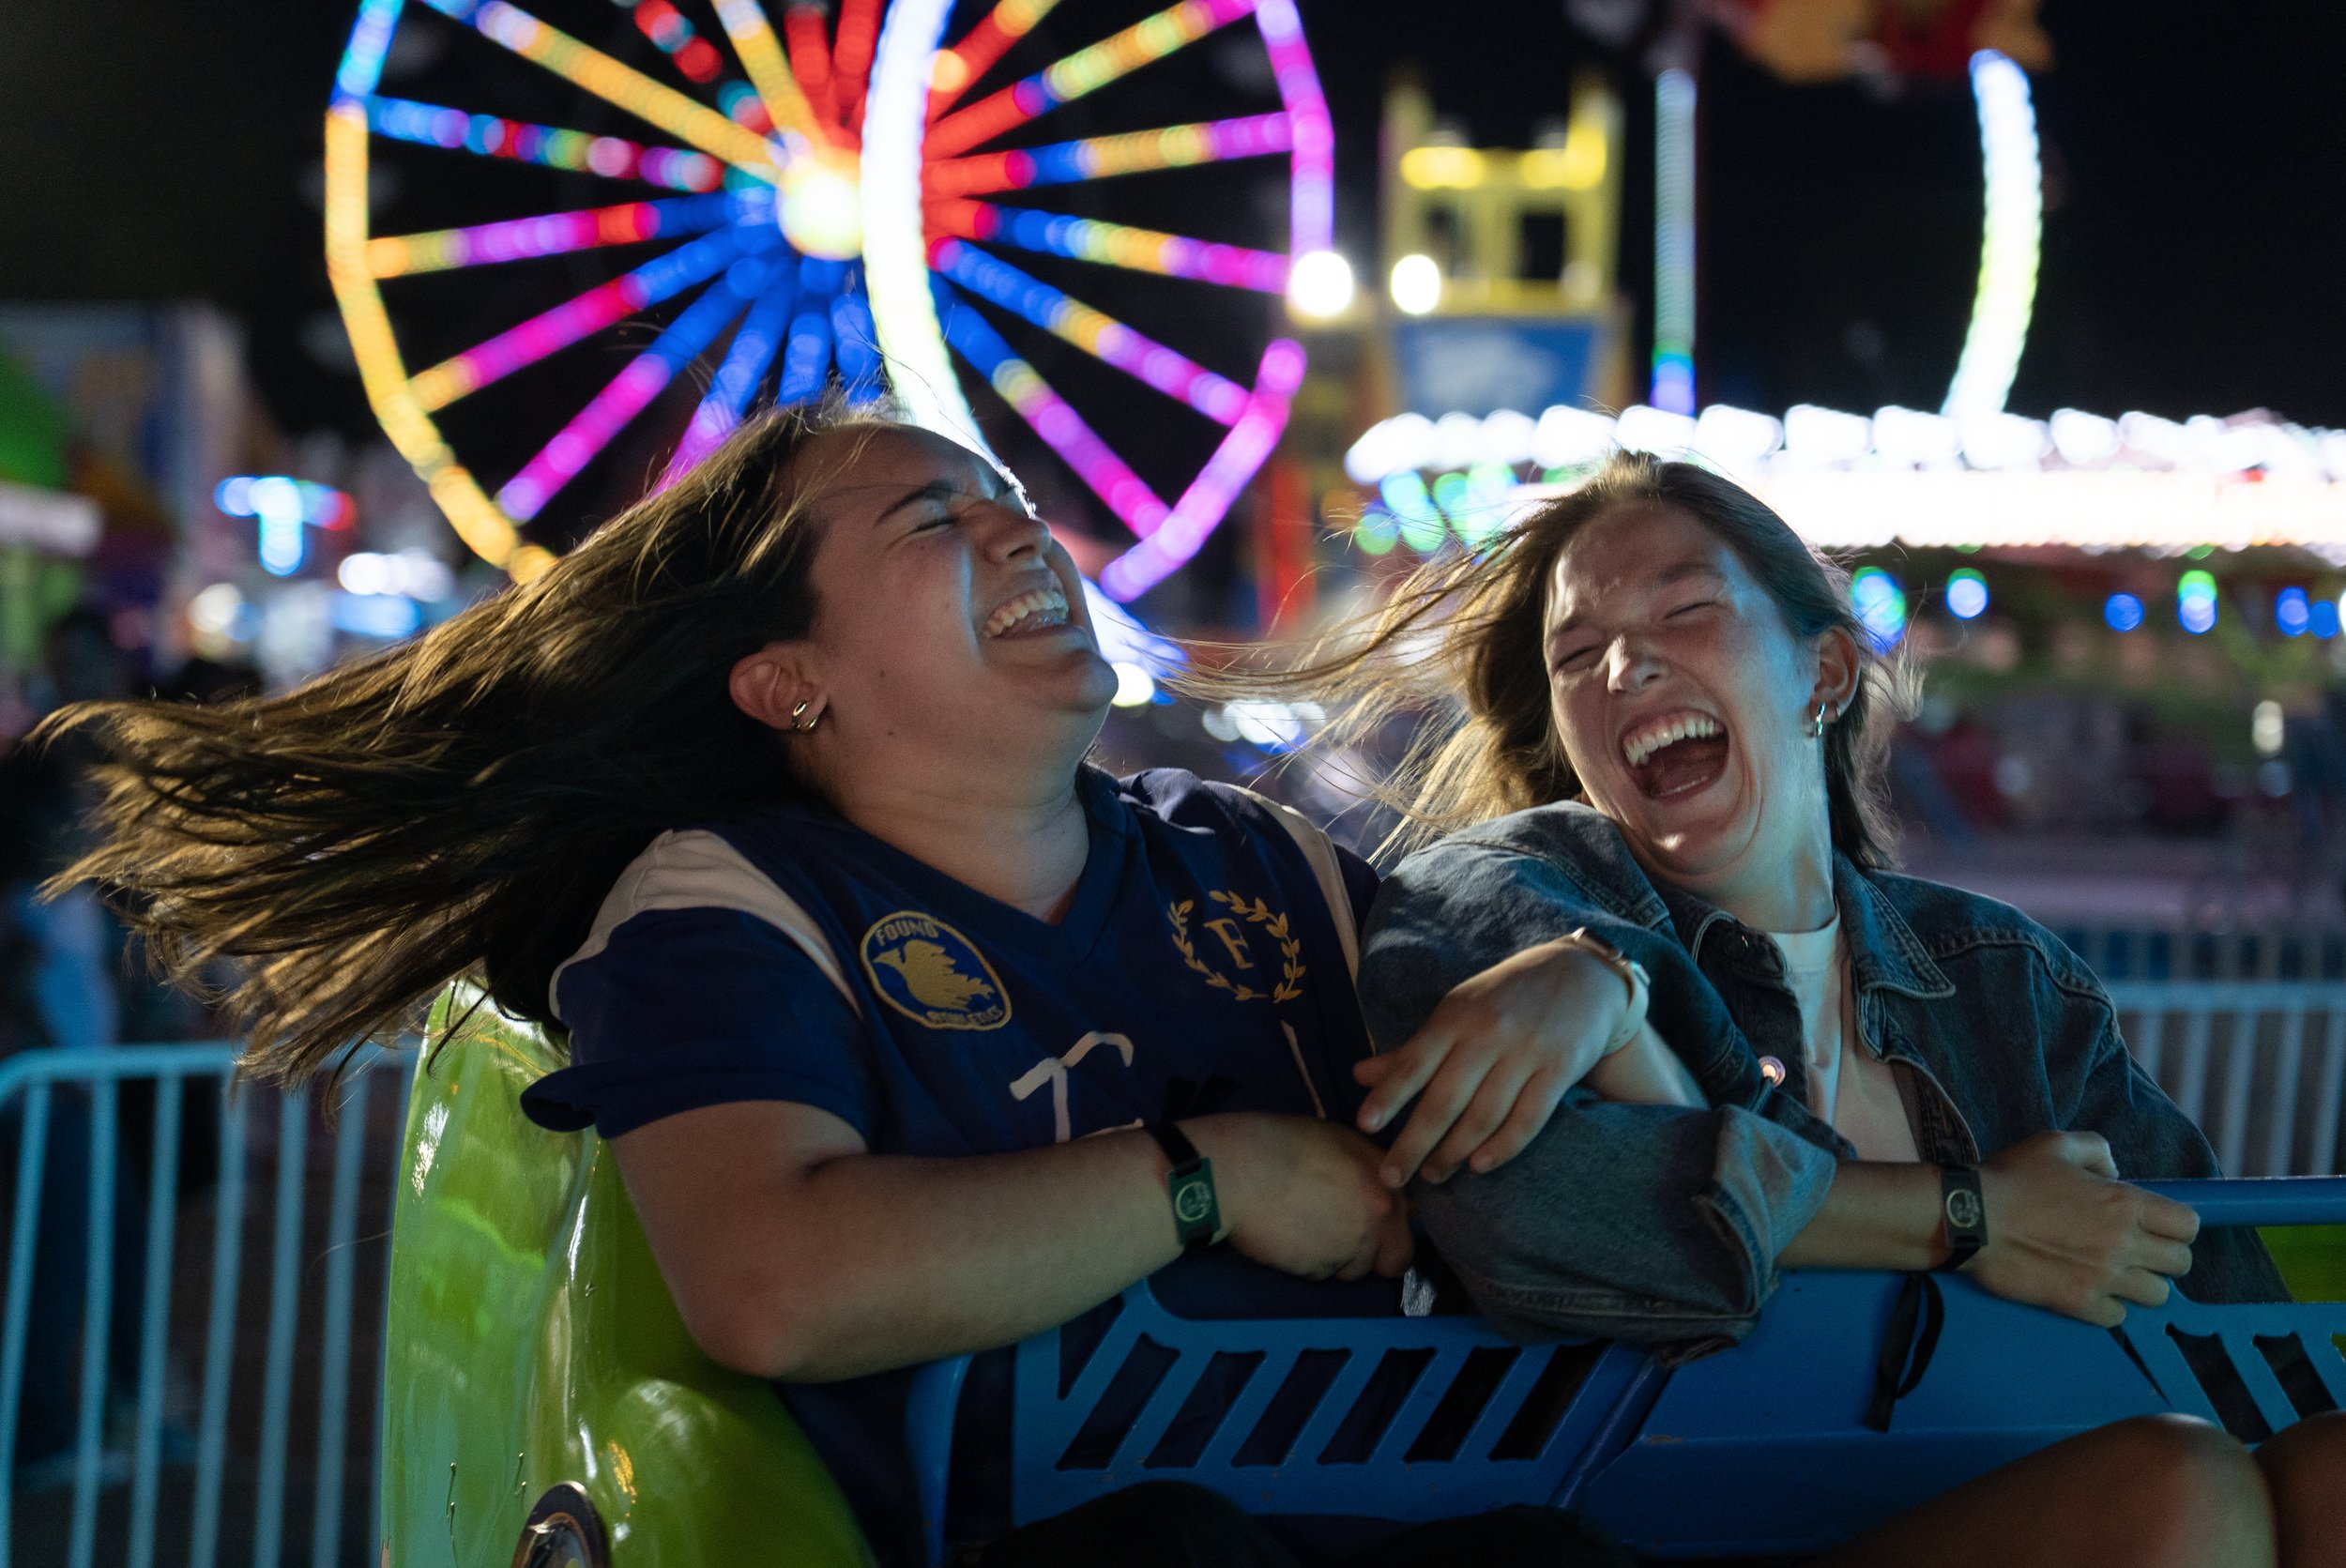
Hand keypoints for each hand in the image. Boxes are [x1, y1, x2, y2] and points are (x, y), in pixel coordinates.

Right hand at [1187, 1114, 1413, 1282]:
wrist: (1239, 1170)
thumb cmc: (1282, 1143)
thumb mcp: (1340, 1140)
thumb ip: (1370, 1170)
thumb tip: (1379, 1187)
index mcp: (1387, 1184)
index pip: (1411, 1218)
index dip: (1394, 1222)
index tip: (1376, 1221)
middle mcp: (1379, 1219)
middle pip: (1398, 1260)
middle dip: (1379, 1257)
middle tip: (1348, 1242)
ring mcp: (1351, 1249)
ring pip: (1356, 1271)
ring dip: (1338, 1260)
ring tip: (1306, 1231)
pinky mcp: (1320, 1271)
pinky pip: (1323, 1276)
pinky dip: (1309, 1264)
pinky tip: (1289, 1238)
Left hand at [1354, 939, 1633, 1188]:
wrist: (1583, 974)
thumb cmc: (1506, 998)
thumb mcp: (1456, 1011)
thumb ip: (1413, 1049)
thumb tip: (1359, 1076)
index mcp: (1456, 1017)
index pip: (1414, 1062)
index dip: (1389, 1096)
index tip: (1364, 1127)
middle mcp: (1488, 1034)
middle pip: (1445, 1099)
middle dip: (1414, 1142)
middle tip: (1391, 1177)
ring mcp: (1526, 1052)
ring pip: (1484, 1115)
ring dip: (1454, 1152)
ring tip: (1433, 1175)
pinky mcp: (1560, 1069)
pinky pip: (1528, 1118)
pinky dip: (1503, 1146)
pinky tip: (1479, 1166)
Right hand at [1968, 1131, 2198, 1326]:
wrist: (1971, 1218)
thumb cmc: (2012, 1178)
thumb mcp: (2055, 1143)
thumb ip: (2097, 1150)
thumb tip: (2114, 1171)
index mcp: (2125, 1203)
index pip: (2188, 1226)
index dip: (2177, 1225)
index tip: (2158, 1225)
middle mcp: (2124, 1243)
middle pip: (2181, 1264)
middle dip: (2164, 1256)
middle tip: (2138, 1249)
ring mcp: (2104, 1278)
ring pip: (2158, 1295)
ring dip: (2141, 1284)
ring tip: (2116, 1273)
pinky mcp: (2080, 1304)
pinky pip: (2119, 1317)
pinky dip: (2109, 1306)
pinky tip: (2090, 1289)